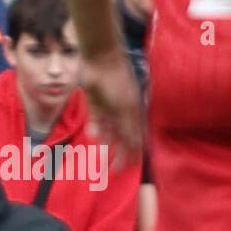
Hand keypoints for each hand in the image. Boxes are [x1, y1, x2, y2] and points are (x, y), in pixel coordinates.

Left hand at [81, 48, 141, 164]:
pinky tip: (93, 134)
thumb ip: (129, 129)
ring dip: (104, 144)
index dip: (132, 156)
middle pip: (121, 140)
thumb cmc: (118, 82)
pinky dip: (95, 130)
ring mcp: (109, 110)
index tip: (125, 170)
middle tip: (107, 171)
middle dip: (115, 155)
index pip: (136, 141)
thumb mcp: (126, 108)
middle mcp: (123, 115)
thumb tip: (136, 149)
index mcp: (135, 115)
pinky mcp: (94, 105)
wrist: (100, 59)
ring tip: (98, 157)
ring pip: (107, 133)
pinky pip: (96, 122)